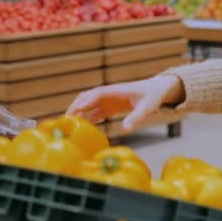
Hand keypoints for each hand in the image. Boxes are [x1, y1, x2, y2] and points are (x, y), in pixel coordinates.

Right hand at [66, 75, 184, 130]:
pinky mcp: (109, 107)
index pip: (97, 94)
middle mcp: (108, 94)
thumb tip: (126, 130)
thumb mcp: (147, 108)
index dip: (86, 102)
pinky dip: (86, 119)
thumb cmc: (152, 96)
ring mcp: (107, 100)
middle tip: (65, 121)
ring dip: (77, 113)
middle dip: (75, 107)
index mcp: (116, 90)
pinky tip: (80, 129)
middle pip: (86, 97)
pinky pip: (94, 112)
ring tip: (68, 127)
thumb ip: (136, 118)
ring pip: (87, 105)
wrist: (157, 90)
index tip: (76, 111)